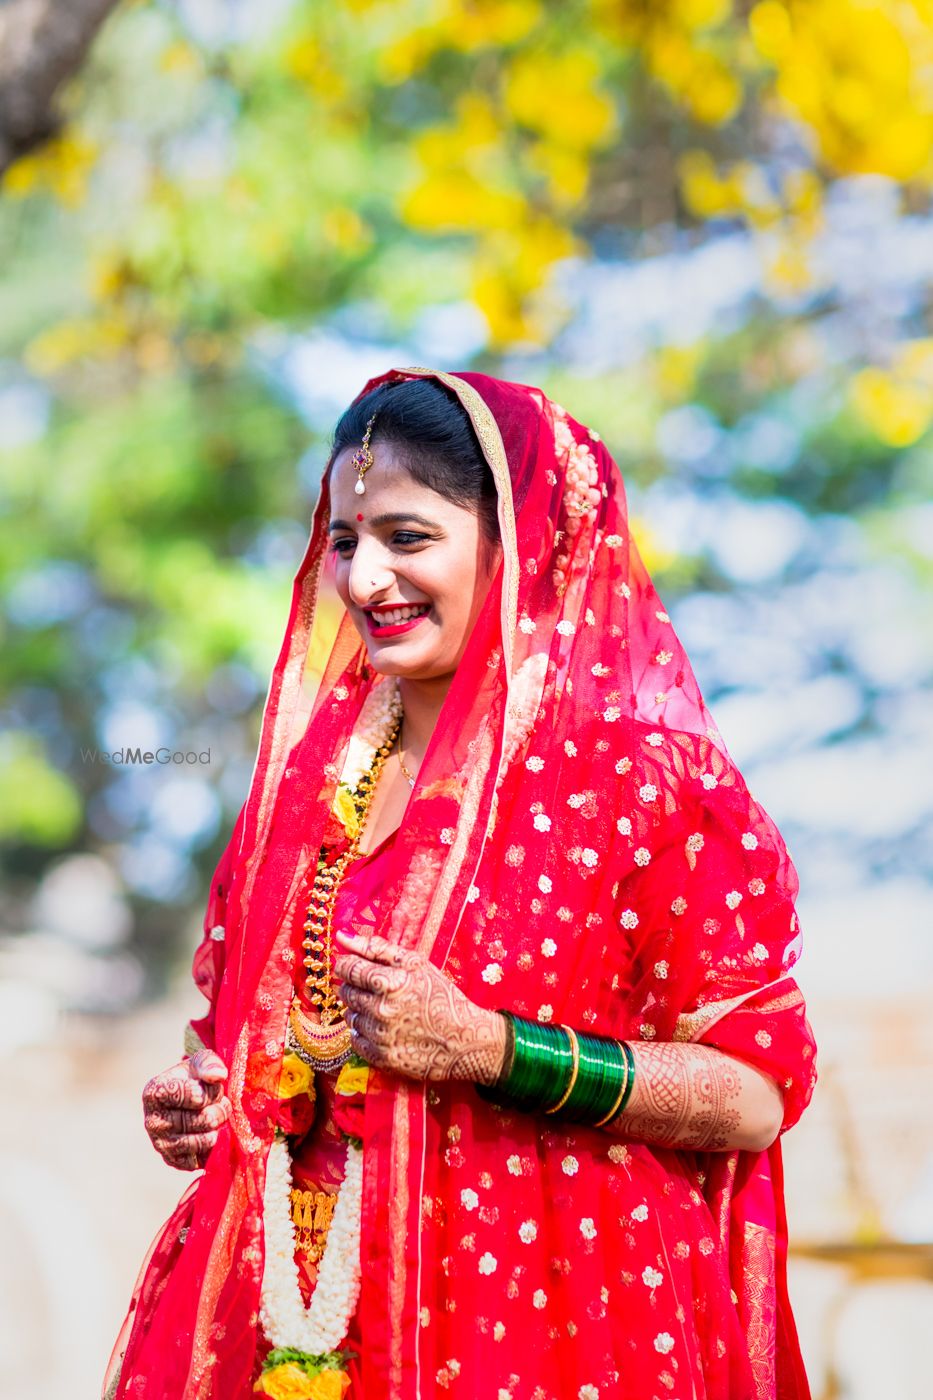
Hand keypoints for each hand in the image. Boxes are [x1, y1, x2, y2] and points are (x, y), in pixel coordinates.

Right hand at [142, 1049, 230, 1170]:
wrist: (188, 1101)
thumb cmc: (194, 1077)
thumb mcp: (200, 1062)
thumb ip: (208, 1063)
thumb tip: (217, 1075)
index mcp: (153, 1093)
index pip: (194, 1096)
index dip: (211, 1091)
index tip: (212, 1085)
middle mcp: (152, 1121)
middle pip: (203, 1119)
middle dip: (220, 1109)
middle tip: (220, 1102)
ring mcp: (161, 1144)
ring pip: (205, 1140)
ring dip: (219, 1126)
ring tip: (216, 1114)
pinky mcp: (172, 1161)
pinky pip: (201, 1158)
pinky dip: (212, 1146)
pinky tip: (208, 1131)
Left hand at [333, 930, 507, 1084]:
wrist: (464, 1041)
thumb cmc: (441, 996)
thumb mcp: (415, 964)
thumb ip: (376, 949)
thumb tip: (341, 937)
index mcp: (390, 982)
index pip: (349, 968)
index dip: (348, 965)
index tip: (354, 966)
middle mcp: (381, 1010)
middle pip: (346, 992)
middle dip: (356, 986)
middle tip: (377, 988)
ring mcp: (380, 1037)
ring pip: (350, 1016)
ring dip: (361, 1010)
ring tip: (385, 1009)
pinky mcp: (381, 1058)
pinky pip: (356, 1040)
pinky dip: (365, 1032)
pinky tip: (384, 1028)